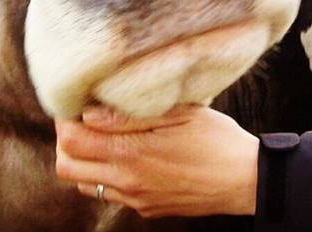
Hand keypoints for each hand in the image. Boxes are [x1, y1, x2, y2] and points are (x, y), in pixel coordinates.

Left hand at [55, 105, 258, 217]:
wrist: (245, 180)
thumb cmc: (217, 139)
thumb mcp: (179, 114)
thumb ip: (129, 116)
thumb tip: (89, 114)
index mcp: (132, 153)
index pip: (71, 140)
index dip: (67, 118)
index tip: (78, 103)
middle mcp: (127, 181)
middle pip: (66, 166)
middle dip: (67, 141)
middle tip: (83, 120)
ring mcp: (135, 199)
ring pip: (84, 183)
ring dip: (85, 160)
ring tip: (104, 138)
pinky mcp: (146, 209)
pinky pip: (112, 194)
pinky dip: (109, 174)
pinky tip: (132, 156)